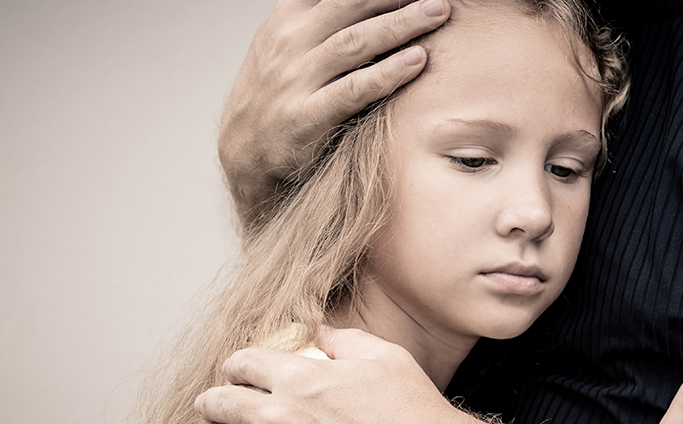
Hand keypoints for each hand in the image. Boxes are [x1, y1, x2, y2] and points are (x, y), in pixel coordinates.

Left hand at [185, 327, 460, 423]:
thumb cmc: (414, 412)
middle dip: (211, 402)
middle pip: (223, 405)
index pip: (245, 364)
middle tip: (207, 406)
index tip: (234, 372)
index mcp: (300, 378)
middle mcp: (279, 417)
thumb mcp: (384, 358)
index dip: (236, 366)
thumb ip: (344, 340)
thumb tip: (319, 332)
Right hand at [220, 0, 450, 230]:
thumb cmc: (279, 91)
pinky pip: (353, 90)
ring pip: (356, 42)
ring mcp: (296, 79)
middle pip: (350, 4)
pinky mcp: (307, 117)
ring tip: (437, 12)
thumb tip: (367, 3)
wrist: (244, 150)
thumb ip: (321, 16)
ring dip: (402, 24)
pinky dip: (387, 74)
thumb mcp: (287, 42)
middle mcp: (290, 42)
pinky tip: (417, 61)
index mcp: (288, 18)